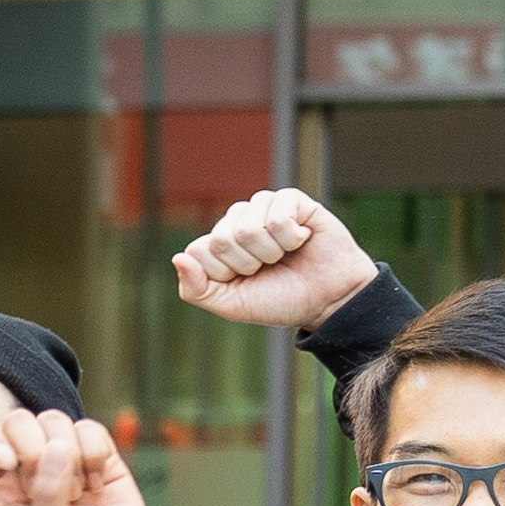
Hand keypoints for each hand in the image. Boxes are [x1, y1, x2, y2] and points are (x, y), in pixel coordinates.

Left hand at [171, 187, 377, 333]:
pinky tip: (301, 239)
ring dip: (270, 253)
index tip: (245, 280)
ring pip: (247, 228)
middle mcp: (237, 221)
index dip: (223, 273)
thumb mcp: (231, 305)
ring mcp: (263, 208)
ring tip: (284, 255)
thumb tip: (178, 257)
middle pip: (221, 240)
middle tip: (268, 268)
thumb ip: (196, 289)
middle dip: (247, 265)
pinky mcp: (292, 200)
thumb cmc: (279, 300)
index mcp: (217, 244)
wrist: (327, 300)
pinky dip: (290, 238)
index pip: (198, 250)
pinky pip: (277, 215)